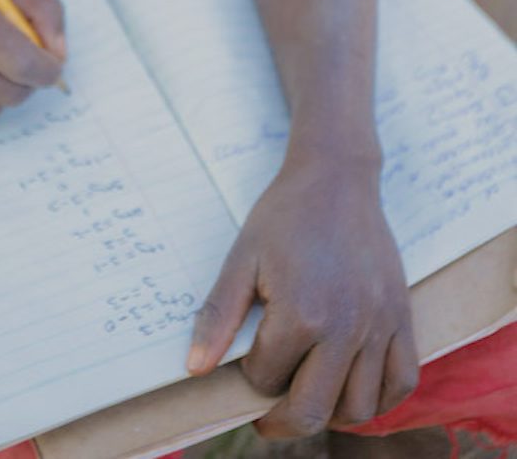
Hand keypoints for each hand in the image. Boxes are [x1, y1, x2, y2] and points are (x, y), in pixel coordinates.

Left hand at [187, 157, 418, 438]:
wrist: (336, 177)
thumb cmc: (284, 215)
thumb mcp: (242, 258)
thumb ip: (218, 315)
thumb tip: (195, 368)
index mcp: (301, 313)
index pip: (267, 380)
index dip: (250, 378)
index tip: (245, 362)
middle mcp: (346, 328)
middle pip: (313, 410)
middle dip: (282, 419)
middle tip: (268, 415)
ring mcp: (379, 325)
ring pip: (360, 408)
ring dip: (330, 414)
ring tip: (309, 396)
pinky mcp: (402, 316)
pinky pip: (402, 382)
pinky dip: (379, 400)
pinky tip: (353, 388)